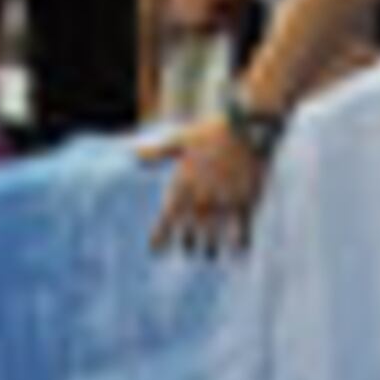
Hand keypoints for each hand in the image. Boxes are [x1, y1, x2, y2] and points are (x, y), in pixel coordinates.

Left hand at [150, 111, 272, 259]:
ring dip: (209, 248)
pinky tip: (240, 250)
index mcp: (183, 184)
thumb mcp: (182, 138)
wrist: (245, 125)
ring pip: (212, 236)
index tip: (155, 250)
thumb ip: (159, 151)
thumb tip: (134, 153)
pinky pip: (240, 230)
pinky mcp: (244, 201)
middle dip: (187, 243)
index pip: (167, 218)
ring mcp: (222, 201)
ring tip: (209, 254)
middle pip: (189, 232)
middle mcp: (200, 197)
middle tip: (189, 247)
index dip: (160, 236)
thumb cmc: (211, 132)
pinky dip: (240, 242)